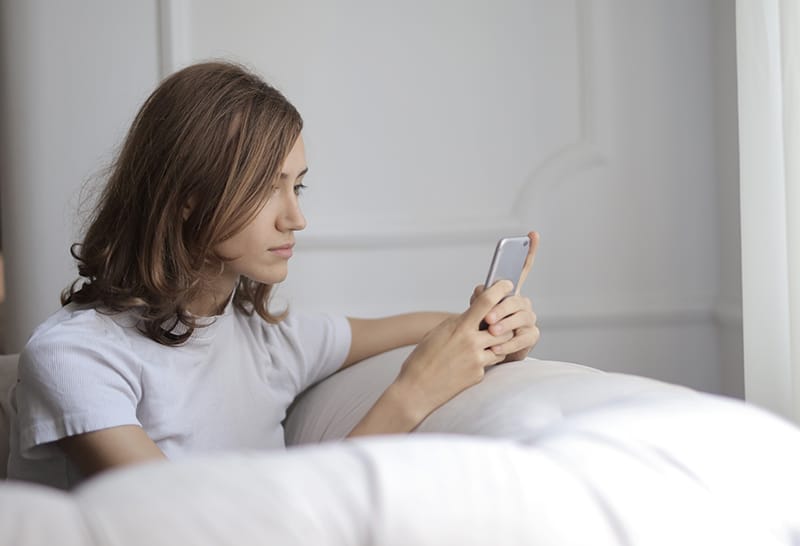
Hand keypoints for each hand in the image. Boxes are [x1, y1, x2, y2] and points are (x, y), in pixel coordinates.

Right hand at [392, 279, 516, 417]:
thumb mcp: (437, 333)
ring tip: (487, 343)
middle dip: (503, 324)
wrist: (416, 390)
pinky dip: (486, 360)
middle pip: (502, 326)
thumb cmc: (421, 360)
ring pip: (502, 346)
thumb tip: (471, 318)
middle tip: (499, 322)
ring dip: (499, 343)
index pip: (486, 302)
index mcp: (459, 327)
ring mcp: (477, 360)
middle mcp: (471, 342)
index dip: (499, 290)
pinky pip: (490, 363)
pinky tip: (470, 363)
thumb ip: (458, 324)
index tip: (506, 284)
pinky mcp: (478, 375)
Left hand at [470, 231, 539, 362]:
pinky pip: (522, 338)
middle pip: (517, 300)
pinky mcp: (530, 337)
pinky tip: (495, 348)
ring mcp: (528, 319)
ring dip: (505, 325)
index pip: (521, 269)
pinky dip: (508, 343)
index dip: (528, 252)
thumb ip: (479, 298)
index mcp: (510, 293)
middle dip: (502, 308)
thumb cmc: (478, 328)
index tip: (531, 234)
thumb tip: (482, 291)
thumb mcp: (475, 311)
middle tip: (487, 318)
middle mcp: (522, 303)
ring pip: (522, 318)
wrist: (480, 354)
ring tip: (491, 332)